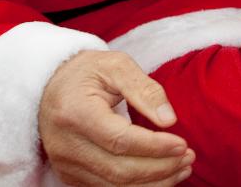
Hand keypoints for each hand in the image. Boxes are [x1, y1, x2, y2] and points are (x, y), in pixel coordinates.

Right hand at [40, 50, 192, 186]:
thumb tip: (169, 119)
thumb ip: (144, 89)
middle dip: (160, 168)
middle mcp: (66, 145)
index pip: (119, 140)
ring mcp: (66, 164)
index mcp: (75, 113)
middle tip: (189, 157)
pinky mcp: (70, 175)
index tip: (182, 144)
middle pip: (118, 170)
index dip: (154, 146)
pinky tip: (162, 175)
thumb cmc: (88, 72)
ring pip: (114, 186)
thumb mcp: (116, 65)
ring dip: (154, 182)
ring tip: (183, 168)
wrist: (51, 87)